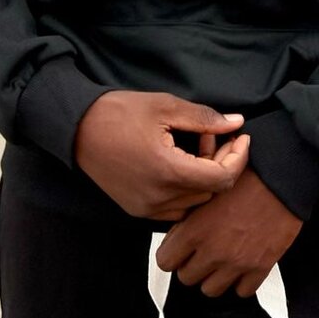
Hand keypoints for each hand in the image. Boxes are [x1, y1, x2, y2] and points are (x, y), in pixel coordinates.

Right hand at [74, 90, 249, 219]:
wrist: (77, 129)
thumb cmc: (119, 112)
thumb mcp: (165, 106)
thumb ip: (203, 119)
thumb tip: (236, 123)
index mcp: (168, 172)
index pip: (222, 179)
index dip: (238, 157)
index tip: (241, 136)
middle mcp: (159, 198)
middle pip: (211, 192)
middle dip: (220, 163)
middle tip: (211, 135)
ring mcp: (147, 209)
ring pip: (194, 202)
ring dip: (203, 177)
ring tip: (192, 146)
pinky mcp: (137, 211)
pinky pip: (175, 208)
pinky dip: (185, 189)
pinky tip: (177, 163)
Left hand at [155, 167, 302, 298]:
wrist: (281, 177)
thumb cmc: (247, 173)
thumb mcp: (207, 187)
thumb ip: (190, 213)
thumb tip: (179, 229)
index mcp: (196, 229)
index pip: (164, 261)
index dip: (171, 252)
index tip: (178, 246)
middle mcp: (213, 251)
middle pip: (186, 278)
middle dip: (191, 264)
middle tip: (200, 250)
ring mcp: (236, 263)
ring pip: (210, 290)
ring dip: (213, 276)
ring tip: (221, 257)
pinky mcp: (259, 268)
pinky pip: (241, 291)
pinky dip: (241, 281)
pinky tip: (242, 262)